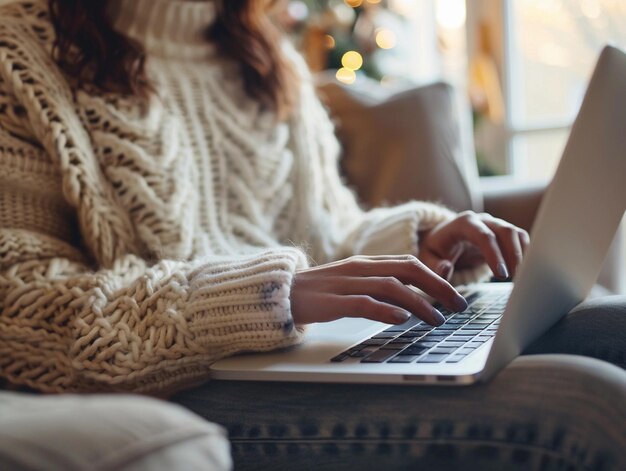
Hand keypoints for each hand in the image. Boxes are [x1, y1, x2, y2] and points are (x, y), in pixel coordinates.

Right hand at [291, 255, 468, 326]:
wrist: (280, 292)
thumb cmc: (320, 291)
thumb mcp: (353, 282)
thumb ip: (378, 286)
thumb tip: (410, 303)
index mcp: (367, 263)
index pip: (410, 263)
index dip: (437, 278)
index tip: (455, 295)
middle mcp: (361, 268)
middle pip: (408, 270)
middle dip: (438, 288)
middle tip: (459, 306)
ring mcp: (346, 283)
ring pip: (391, 287)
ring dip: (419, 303)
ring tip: (438, 319)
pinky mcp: (332, 301)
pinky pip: (363, 303)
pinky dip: (385, 310)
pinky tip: (401, 320)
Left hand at [418, 211, 529, 281]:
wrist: (444, 240)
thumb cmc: (436, 250)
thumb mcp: (428, 258)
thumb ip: (435, 266)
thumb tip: (446, 269)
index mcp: (463, 223)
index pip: (483, 235)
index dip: (494, 254)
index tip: (501, 275)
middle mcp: (482, 220)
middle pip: (505, 231)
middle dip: (513, 255)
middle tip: (514, 278)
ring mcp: (495, 225)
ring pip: (516, 234)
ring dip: (522, 255)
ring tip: (520, 278)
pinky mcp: (504, 233)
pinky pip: (521, 239)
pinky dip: (525, 254)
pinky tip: (523, 271)